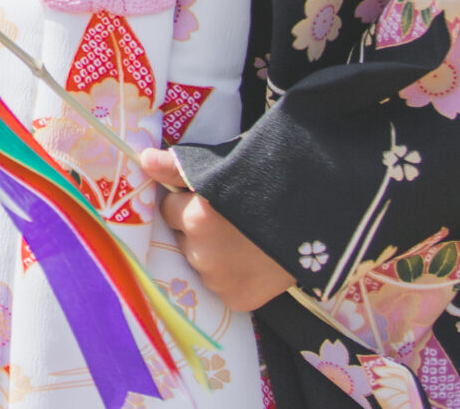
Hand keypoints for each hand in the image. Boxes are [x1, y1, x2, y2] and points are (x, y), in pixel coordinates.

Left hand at [140, 149, 294, 312]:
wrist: (318, 215)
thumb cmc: (268, 184)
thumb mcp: (222, 168)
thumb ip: (178, 167)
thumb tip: (142, 159)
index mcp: (195, 218)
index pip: (170, 210)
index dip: (190, 203)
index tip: (212, 199)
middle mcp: (201, 253)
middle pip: (185, 239)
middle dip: (200, 230)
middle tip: (233, 220)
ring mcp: (220, 281)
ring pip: (203, 263)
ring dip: (216, 255)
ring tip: (247, 240)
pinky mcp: (239, 300)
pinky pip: (223, 286)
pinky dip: (235, 277)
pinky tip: (254, 261)